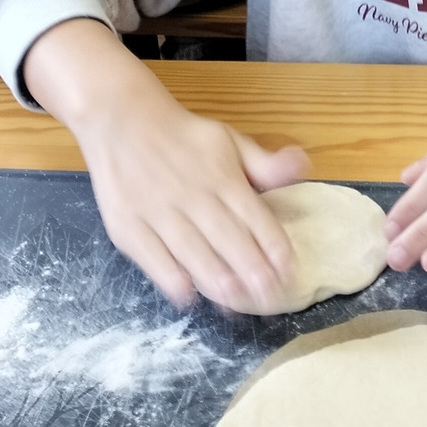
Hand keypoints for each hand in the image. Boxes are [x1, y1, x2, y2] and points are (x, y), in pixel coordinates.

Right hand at [23, 21, 310, 307]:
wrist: (123, 121)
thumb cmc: (184, 138)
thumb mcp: (230, 141)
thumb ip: (265, 164)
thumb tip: (303, 166)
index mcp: (223, 177)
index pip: (256, 219)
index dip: (274, 249)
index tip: (289, 273)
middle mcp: (194, 197)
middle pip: (230, 242)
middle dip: (253, 274)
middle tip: (271, 299)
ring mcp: (158, 213)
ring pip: (195, 255)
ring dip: (219, 283)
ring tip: (237, 304)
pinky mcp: (128, 227)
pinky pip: (154, 260)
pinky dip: (173, 280)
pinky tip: (190, 297)